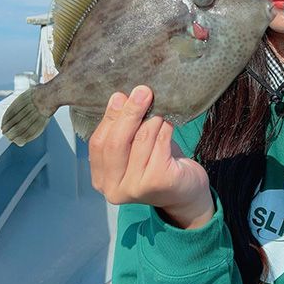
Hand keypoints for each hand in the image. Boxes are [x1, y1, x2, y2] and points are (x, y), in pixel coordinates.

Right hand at [89, 85, 213, 228]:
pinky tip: (169, 122)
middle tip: (142, 91)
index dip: (109, 118)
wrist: (186, 192)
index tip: (120, 96)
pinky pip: (161, 143)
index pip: (98, 144)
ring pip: (141, 139)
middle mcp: (115, 188)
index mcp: (102, 179)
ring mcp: (137, 188)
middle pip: (117, 142)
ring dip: (152, 119)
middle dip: (129, 113)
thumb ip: (123, 130)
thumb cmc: (158, 165)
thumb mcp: (134, 148)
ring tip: (159, 108)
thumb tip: (119, 97)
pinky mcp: (159, 181)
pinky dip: (165, 128)